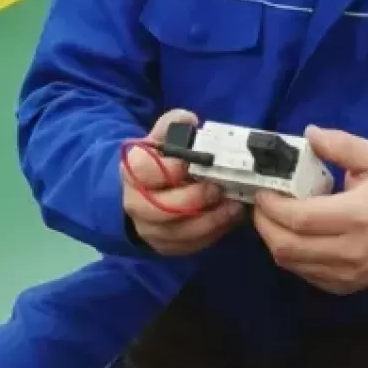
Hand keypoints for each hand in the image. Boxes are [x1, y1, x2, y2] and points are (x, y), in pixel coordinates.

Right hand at [121, 110, 244, 257]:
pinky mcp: (164, 246)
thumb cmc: (158, 160)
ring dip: (211, 221)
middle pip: (163, 208)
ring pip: (180, 232)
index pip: (148, 171)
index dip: (174, 168)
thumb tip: (189, 121)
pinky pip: (189, 245)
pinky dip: (212, 234)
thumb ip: (174, 125)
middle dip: (196, 199)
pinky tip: (228, 219)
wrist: (141, 191)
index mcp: (133, 171)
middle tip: (220, 189)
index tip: (199, 162)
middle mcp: (135, 203)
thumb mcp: (161, 137)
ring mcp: (148, 229)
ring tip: (234, 207)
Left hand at [253, 127, 367, 295]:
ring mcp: (346, 274)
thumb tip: (309, 134)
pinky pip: (305, 275)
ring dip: (273, 240)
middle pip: (287, 246)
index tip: (262, 190)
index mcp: (356, 215)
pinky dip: (291, 256)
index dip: (272, 206)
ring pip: (292, 263)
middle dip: (264, 224)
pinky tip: (294, 236)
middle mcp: (349, 250)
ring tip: (273, 218)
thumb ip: (342, 144)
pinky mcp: (345, 287)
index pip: (300, 218)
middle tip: (261, 204)